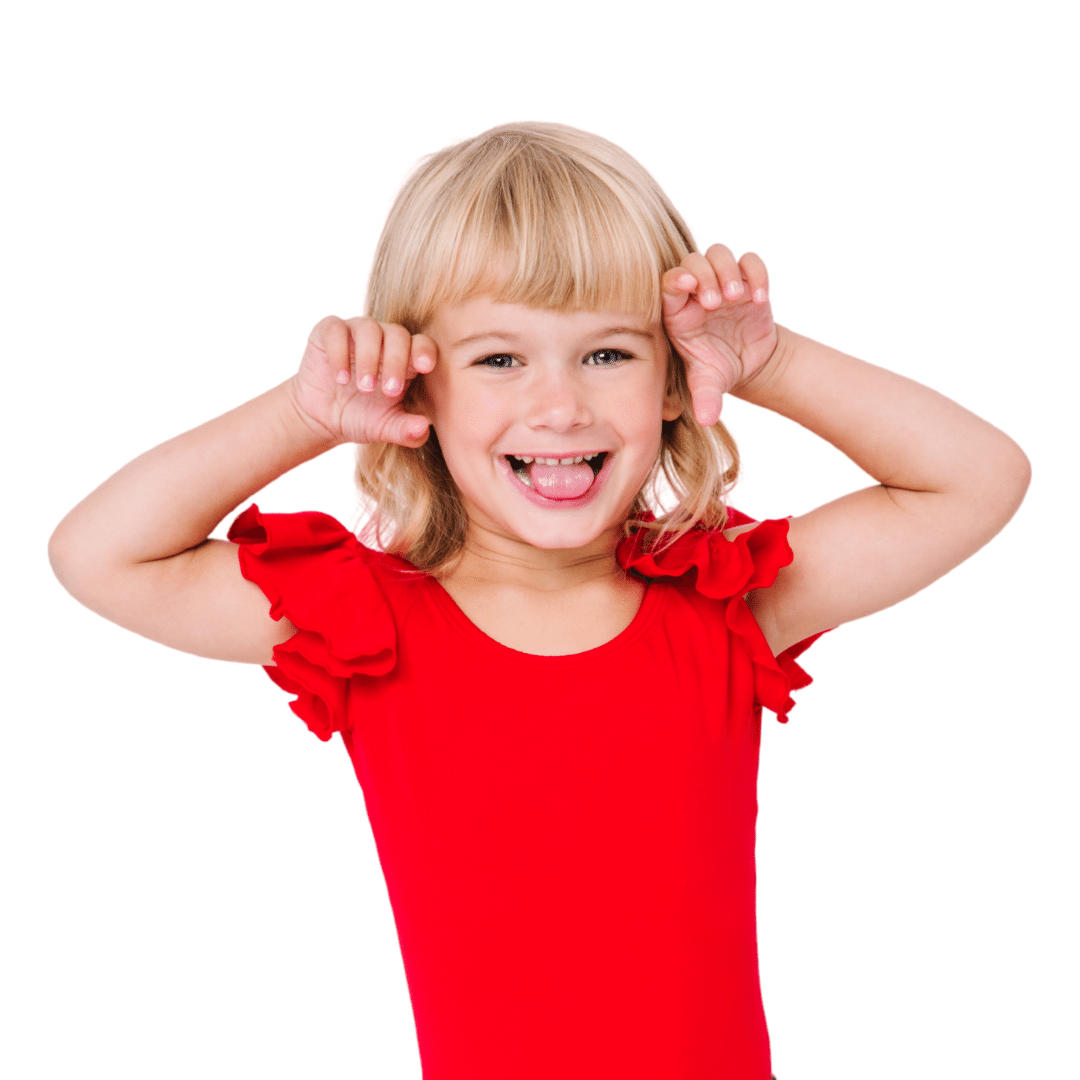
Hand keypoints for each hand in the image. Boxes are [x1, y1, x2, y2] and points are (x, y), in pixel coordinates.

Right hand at [290, 316, 435, 445]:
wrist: (322, 419)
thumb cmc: (361, 418)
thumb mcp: (385, 428)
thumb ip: (406, 430)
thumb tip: (423, 429)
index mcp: (405, 358)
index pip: (422, 344)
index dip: (425, 352)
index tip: (425, 367)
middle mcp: (384, 339)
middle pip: (398, 335)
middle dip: (396, 361)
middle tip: (389, 391)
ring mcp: (356, 332)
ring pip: (369, 328)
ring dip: (369, 358)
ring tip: (365, 388)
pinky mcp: (328, 331)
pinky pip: (336, 330)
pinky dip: (339, 352)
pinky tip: (341, 378)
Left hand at [661, 245, 777, 425]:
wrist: (748, 363)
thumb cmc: (718, 369)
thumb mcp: (710, 385)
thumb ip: (705, 398)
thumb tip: (707, 420)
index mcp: (677, 313)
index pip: (669, 284)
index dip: (676, 280)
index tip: (688, 287)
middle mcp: (697, 292)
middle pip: (693, 262)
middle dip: (703, 276)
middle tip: (715, 303)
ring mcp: (723, 283)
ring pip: (719, 254)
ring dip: (727, 269)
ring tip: (736, 297)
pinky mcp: (748, 281)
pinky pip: (751, 262)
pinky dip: (757, 274)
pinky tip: (760, 298)